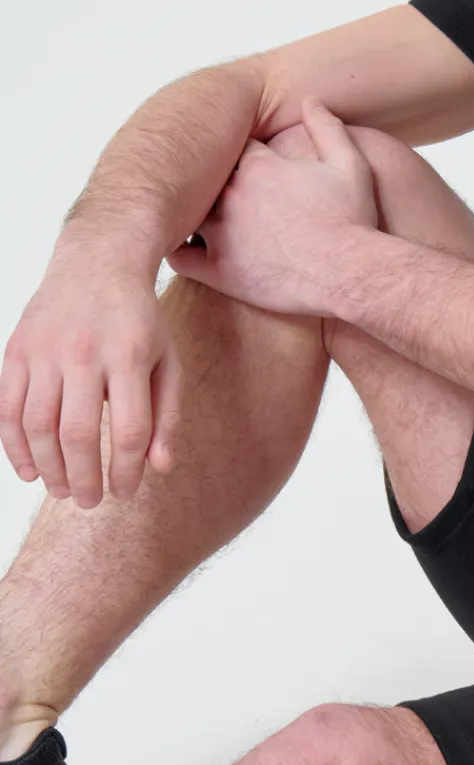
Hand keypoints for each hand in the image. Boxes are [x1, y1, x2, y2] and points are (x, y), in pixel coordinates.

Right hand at [0, 257, 182, 507]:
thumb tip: (160, 468)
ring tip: (63, 490)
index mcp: (128, 356)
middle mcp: (82, 353)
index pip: (128, 431)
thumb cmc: (139, 321)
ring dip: (48, 468)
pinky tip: (29, 471)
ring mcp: (43, 351)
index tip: (124, 494)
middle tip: (90, 501)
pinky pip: (5, 409)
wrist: (97, 263)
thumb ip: (167, 415)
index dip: (125, 472)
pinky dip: (13, 447)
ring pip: (37, 426)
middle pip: (77, 434)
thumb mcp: (167, 360)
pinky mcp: (15, 351)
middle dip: (84, 478)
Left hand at [165, 98, 378, 316]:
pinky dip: (178, 249)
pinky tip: (189, 248)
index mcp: (258, 166)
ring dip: (190, 211)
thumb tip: (310, 100)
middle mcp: (231, 195)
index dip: (235, 153)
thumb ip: (327, 127)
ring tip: (196, 214)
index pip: (229, 146)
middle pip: (202, 175)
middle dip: (208, 178)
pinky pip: (179, 256)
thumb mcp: (350, 165)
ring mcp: (221, 233)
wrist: (352, 274)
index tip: (242, 162)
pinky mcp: (219, 270)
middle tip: (213, 184)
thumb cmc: (354, 221)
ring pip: (185, 211)